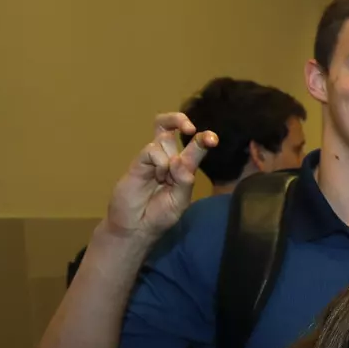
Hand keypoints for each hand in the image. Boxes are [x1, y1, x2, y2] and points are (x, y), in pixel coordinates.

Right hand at [105, 114, 216, 240]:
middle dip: (179, 120)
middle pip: (171, 129)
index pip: (194, 147)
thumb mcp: (180, 201)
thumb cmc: (160, 215)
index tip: (212, 139)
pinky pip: (151, 150)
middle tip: (188, 128)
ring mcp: (151, 160)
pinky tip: (156, 176)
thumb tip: (180, 160)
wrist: (136, 227)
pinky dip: (159, 162)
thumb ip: (184, 181)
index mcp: (183, 168)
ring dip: (170, 160)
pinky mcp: (137, 164)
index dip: (203, 139)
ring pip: (163, 141)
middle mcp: (167, 159)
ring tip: (163, 180)